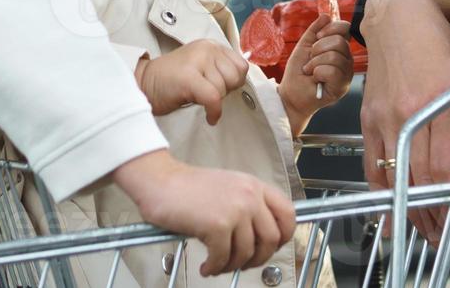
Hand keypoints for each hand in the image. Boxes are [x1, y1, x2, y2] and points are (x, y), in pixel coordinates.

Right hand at [112, 151, 295, 275]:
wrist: (161, 181)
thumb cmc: (189, 188)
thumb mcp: (229, 187)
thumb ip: (248, 205)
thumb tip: (261, 239)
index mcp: (254, 186)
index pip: (288, 213)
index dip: (284, 236)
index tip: (271, 247)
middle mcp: (249, 196)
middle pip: (271, 240)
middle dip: (258, 258)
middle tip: (242, 263)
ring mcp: (235, 210)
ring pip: (247, 253)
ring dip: (232, 266)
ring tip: (218, 265)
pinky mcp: (217, 225)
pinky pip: (223, 258)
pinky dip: (214, 268)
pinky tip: (206, 266)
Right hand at [135, 40, 248, 123]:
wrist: (143, 84)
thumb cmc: (172, 81)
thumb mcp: (201, 67)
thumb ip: (220, 69)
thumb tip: (241, 82)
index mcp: (211, 45)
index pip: (241, 66)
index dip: (234, 82)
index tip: (220, 88)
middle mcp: (206, 48)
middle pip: (235, 77)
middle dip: (225, 91)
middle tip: (208, 94)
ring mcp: (197, 61)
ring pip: (223, 89)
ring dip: (214, 102)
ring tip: (198, 99)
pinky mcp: (188, 77)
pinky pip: (213, 98)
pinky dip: (214, 112)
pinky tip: (209, 117)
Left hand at [278, 12, 354, 133]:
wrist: (291, 92)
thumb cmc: (298, 71)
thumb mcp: (304, 45)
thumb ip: (314, 30)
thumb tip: (326, 16)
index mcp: (339, 48)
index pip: (345, 28)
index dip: (330, 29)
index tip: (316, 37)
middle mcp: (346, 59)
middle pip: (339, 42)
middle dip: (318, 49)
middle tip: (310, 60)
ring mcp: (346, 73)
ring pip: (334, 56)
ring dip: (315, 62)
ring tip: (310, 70)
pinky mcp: (342, 86)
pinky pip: (332, 70)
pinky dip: (318, 72)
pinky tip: (315, 79)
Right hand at [360, 0, 449, 249]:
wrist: (400, 18)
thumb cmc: (440, 48)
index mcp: (441, 106)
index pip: (445, 169)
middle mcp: (409, 115)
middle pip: (419, 179)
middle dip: (433, 216)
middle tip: (445, 239)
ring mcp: (384, 117)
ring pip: (394, 177)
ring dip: (409, 211)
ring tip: (424, 231)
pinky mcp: (368, 117)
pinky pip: (372, 163)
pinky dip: (381, 191)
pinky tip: (390, 209)